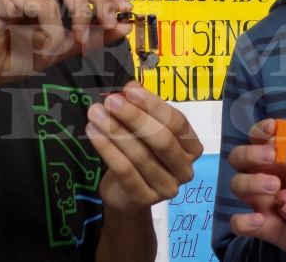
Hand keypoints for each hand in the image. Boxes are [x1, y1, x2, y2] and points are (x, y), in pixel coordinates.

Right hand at [0, 0, 132, 90]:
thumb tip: (124, 26)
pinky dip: (53, 28)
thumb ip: (89, 35)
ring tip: (81, 41)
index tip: (126, 12)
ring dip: (81, 11)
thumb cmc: (8, 60)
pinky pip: (43, 4)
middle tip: (112, 23)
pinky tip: (47, 48)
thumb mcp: (60, 47)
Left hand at [86, 81, 203, 212]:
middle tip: (111, 102)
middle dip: (135, 117)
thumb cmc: (140, 152)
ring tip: (96, 114)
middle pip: (162, 139)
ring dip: (116, 131)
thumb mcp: (143, 128)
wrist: (125, 192)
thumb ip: (141, 107)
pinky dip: (107, 150)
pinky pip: (125, 171)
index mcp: (191, 147)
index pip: (177, 122)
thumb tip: (131, 87)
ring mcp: (167, 187)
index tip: (130, 91)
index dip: (153, 105)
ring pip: (141, 155)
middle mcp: (184, 168)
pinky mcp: (145, 199)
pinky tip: (93, 133)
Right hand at [227, 119, 285, 257]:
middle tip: (272, 156)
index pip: (262, 136)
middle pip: (239, 156)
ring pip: (236, 184)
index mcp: (283, 159)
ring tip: (276, 187)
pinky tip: (261, 220)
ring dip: (251, 182)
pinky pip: (239, 223)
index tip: (274, 127)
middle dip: (252, 153)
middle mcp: (264, 175)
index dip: (262, 129)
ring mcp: (259, 200)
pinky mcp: (260, 225)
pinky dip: (244, 221)